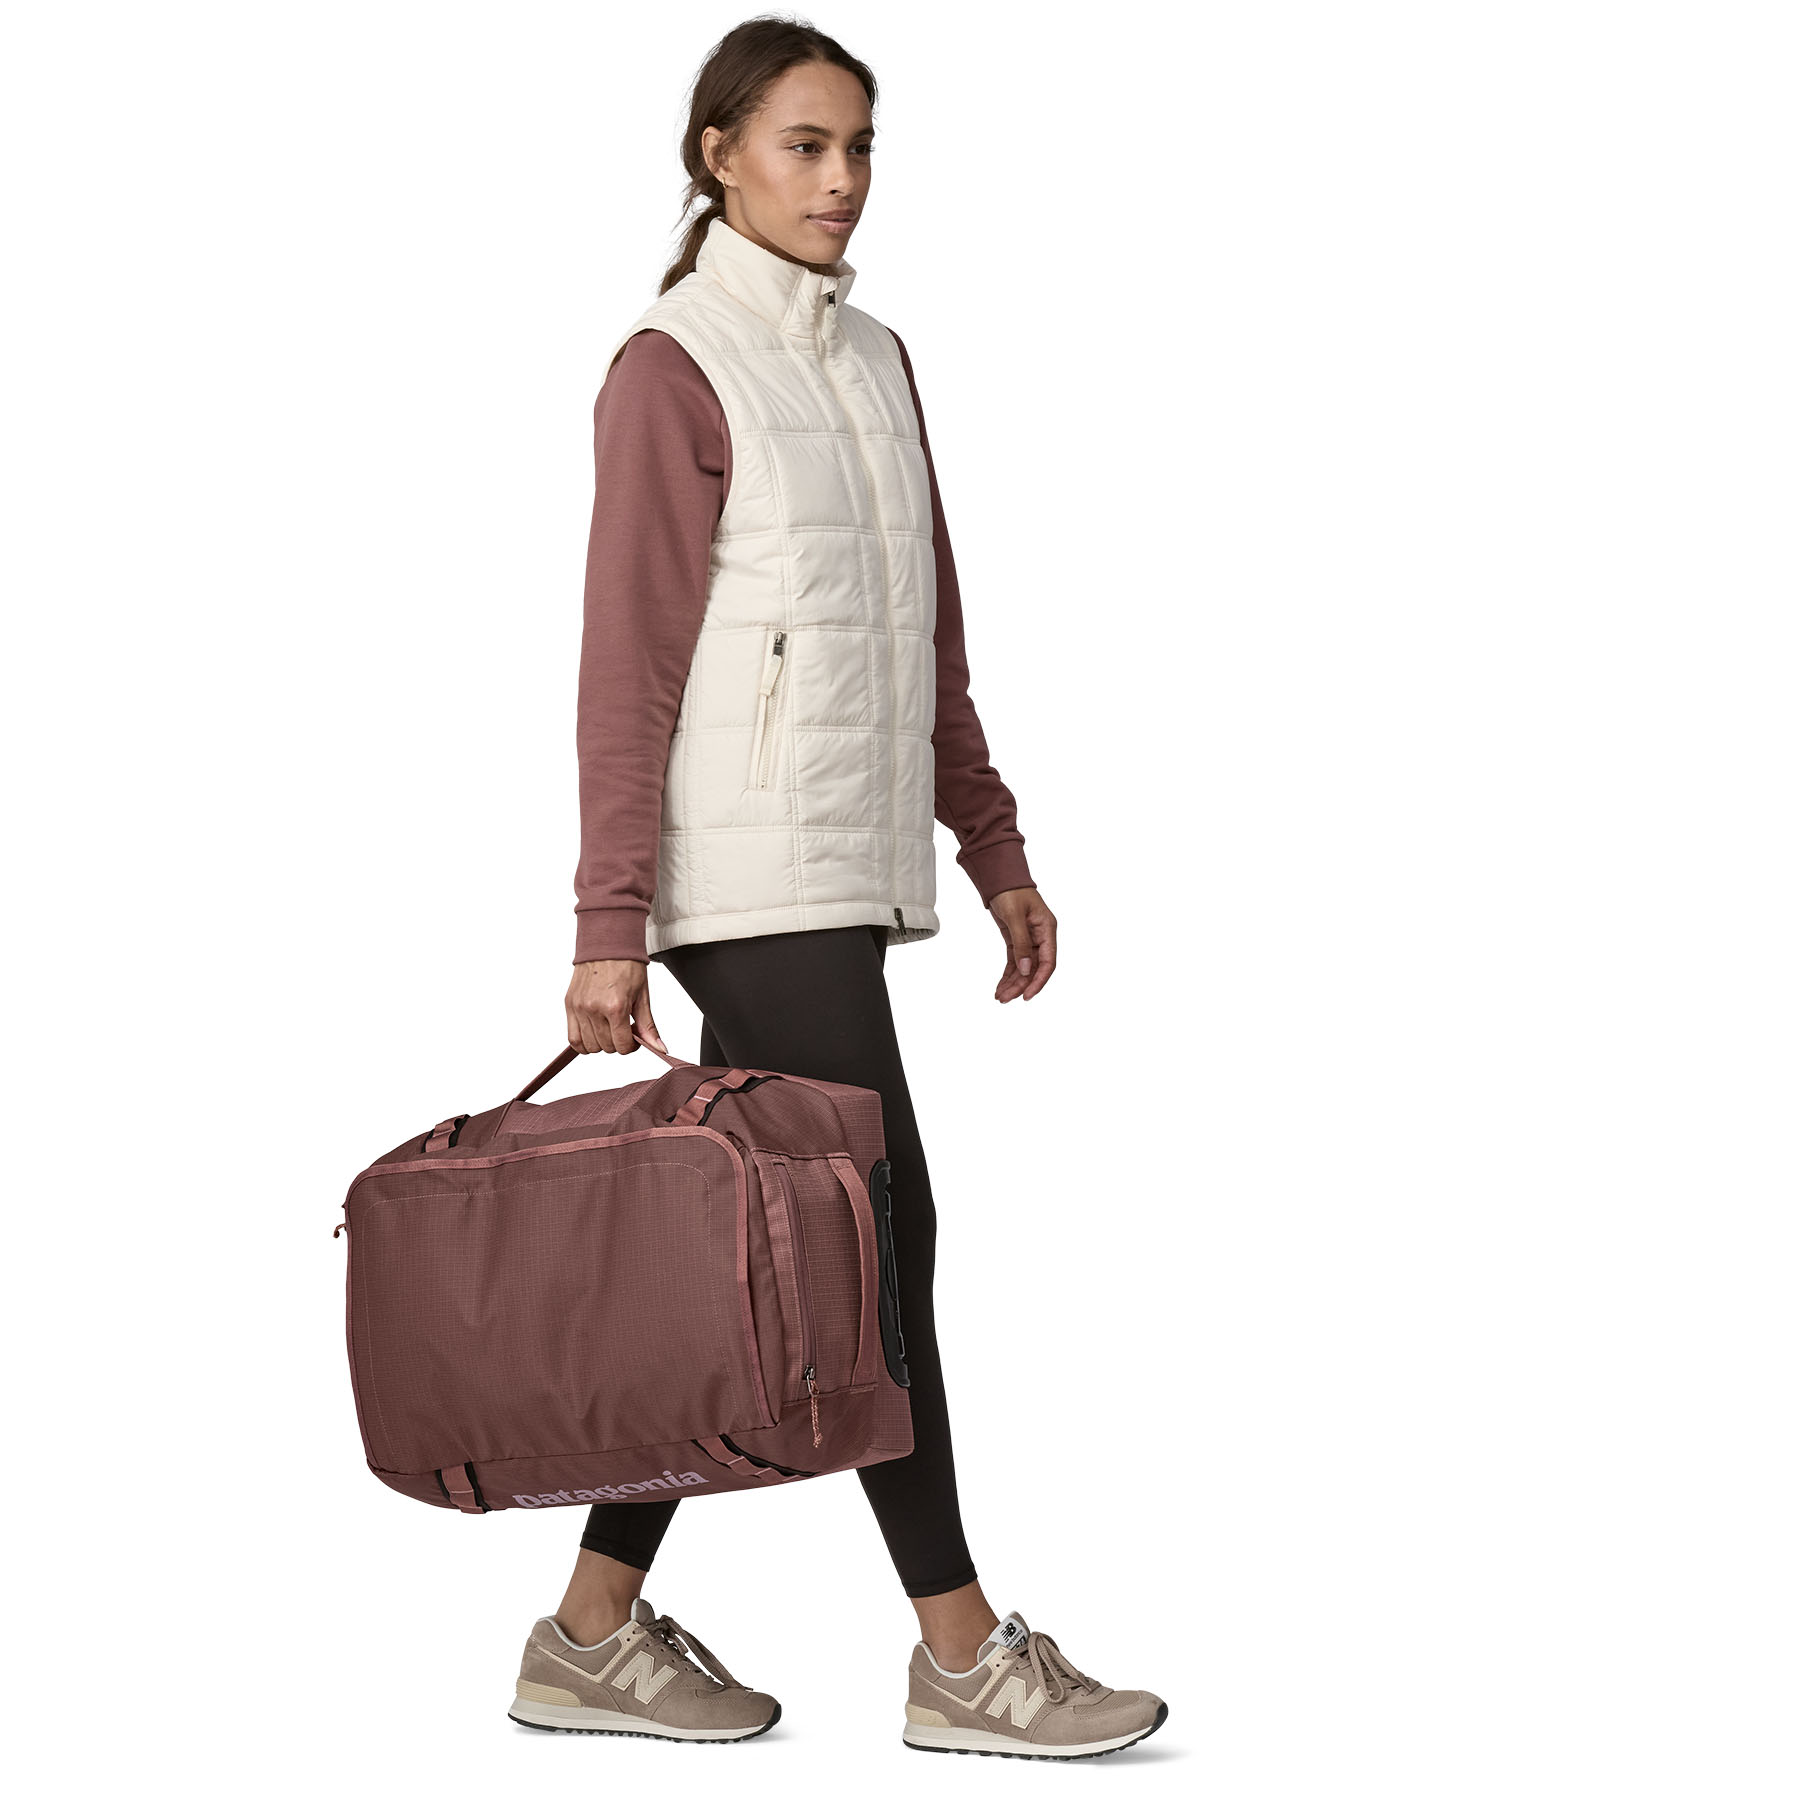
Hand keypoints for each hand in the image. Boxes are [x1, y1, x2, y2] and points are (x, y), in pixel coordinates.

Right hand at [565, 959, 667, 1054]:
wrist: (607, 943)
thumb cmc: (626, 965)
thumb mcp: (643, 996)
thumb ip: (648, 1026)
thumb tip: (659, 1048)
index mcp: (615, 1007)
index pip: (622, 1045)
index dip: (631, 1046)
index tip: (634, 1038)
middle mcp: (594, 1009)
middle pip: (606, 1047)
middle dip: (618, 1043)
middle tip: (623, 1029)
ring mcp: (579, 1008)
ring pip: (589, 1046)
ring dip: (601, 1044)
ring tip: (609, 1028)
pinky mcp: (569, 1004)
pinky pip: (573, 1038)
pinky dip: (583, 1043)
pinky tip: (594, 1034)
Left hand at [989, 887, 1056, 1001]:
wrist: (999, 877)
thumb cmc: (1011, 890)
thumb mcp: (1014, 916)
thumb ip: (1021, 943)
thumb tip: (1025, 969)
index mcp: (1047, 929)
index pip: (1048, 962)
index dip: (1039, 981)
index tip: (1027, 995)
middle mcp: (1041, 936)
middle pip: (1034, 968)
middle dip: (1020, 985)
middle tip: (1006, 998)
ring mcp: (1029, 939)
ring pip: (1023, 968)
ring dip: (1013, 983)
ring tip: (1001, 996)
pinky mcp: (1017, 940)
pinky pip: (1015, 962)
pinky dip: (1008, 974)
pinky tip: (1001, 986)